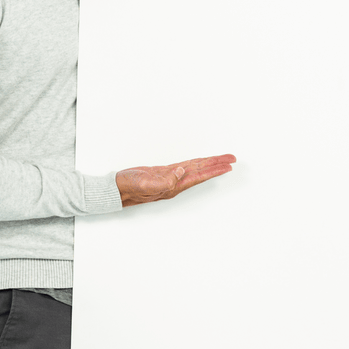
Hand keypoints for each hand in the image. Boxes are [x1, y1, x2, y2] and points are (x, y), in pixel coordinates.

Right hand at [116, 153, 235, 206]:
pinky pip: (184, 167)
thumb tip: (181, 171)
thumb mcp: (147, 183)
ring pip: (195, 168)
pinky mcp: (163, 173)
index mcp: (174, 186)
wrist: (116, 190)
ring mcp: (170, 178)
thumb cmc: (129, 188)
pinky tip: (201, 162)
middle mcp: (175, 182)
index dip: (215, 170)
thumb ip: (165, 180)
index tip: (229, 165)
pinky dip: (195, 163)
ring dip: (209, 163)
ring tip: (222, 159)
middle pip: (202, 171)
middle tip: (232, 158)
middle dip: (217, 164)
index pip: (200, 175)